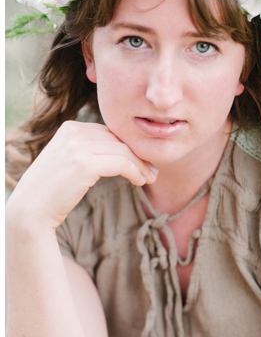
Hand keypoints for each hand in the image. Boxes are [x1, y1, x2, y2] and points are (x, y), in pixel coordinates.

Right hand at [7, 121, 156, 229]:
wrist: (32, 209)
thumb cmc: (54, 189)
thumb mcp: (71, 160)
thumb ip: (91, 149)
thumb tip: (123, 148)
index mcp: (71, 127)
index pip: (111, 132)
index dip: (130, 146)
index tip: (145, 161)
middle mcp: (73, 132)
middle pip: (119, 139)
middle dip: (140, 155)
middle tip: (153, 171)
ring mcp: (77, 147)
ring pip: (124, 151)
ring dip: (141, 165)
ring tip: (150, 178)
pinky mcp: (84, 164)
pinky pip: (122, 163)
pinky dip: (136, 172)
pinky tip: (140, 182)